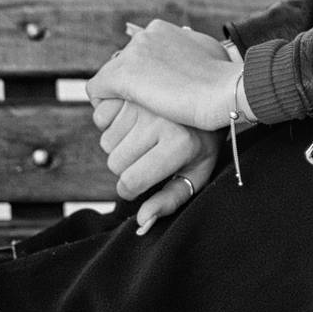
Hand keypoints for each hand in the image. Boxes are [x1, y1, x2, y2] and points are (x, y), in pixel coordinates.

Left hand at [86, 18, 240, 131]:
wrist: (226, 90)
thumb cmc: (225, 82)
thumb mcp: (209, 58)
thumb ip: (191, 56)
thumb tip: (186, 68)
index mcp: (164, 31)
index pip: (139, 55)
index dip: (146, 78)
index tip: (158, 96)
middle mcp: (146, 35)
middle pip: (122, 65)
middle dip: (132, 88)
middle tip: (147, 111)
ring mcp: (134, 52)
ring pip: (110, 79)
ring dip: (120, 99)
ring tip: (135, 120)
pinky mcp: (125, 74)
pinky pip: (99, 92)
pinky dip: (106, 109)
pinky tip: (123, 122)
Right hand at [93, 97, 221, 234]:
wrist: (212, 95)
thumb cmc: (202, 141)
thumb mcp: (196, 173)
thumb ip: (170, 201)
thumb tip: (141, 222)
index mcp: (179, 145)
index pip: (130, 182)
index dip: (131, 189)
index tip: (142, 181)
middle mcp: (161, 122)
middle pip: (115, 163)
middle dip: (126, 166)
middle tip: (149, 154)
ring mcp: (145, 102)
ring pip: (106, 142)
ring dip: (119, 144)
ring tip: (145, 135)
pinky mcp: (132, 89)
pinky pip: (100, 117)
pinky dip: (110, 122)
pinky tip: (132, 119)